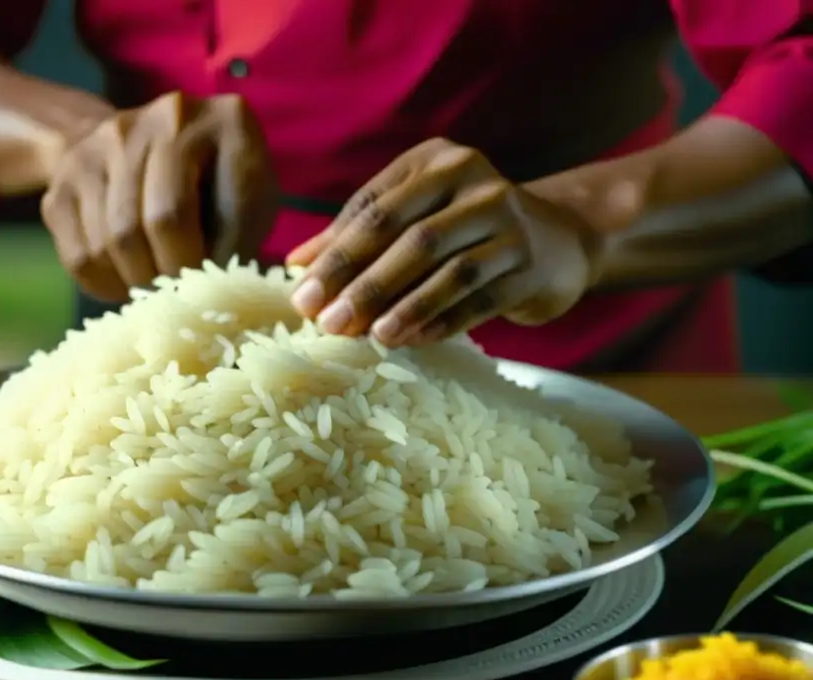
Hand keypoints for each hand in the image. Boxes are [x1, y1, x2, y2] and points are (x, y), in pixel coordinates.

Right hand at [41, 92, 276, 302]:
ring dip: (134, 283)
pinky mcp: (67, 176)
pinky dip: (105, 285)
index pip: (190, 211)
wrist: (150, 145)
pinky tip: (127, 281)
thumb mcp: (250, 205)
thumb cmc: (218, 186)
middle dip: (165, 277)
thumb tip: (207, 298)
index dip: (197, 264)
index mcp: (225, 121)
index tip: (204, 287)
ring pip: (108, 244)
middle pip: (146, 225)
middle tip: (178, 296)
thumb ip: (238, 241)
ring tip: (156, 288)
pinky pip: (78, 254)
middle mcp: (163, 118)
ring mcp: (105, 142)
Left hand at [286, 137, 615, 345]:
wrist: (558, 240)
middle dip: (364, 284)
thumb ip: (357, 236)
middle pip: (410, 238)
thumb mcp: (413, 217)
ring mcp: (511, 224)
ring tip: (370, 336)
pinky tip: (412, 342)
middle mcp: (477, 183)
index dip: (335, 254)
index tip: (303, 294)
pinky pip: (480, 299)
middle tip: (328, 322)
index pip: (375, 209)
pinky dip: (443, 321)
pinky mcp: (532, 266)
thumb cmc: (465, 228)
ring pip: (450, 270)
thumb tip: (296, 265)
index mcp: (437, 163)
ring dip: (405, 307)